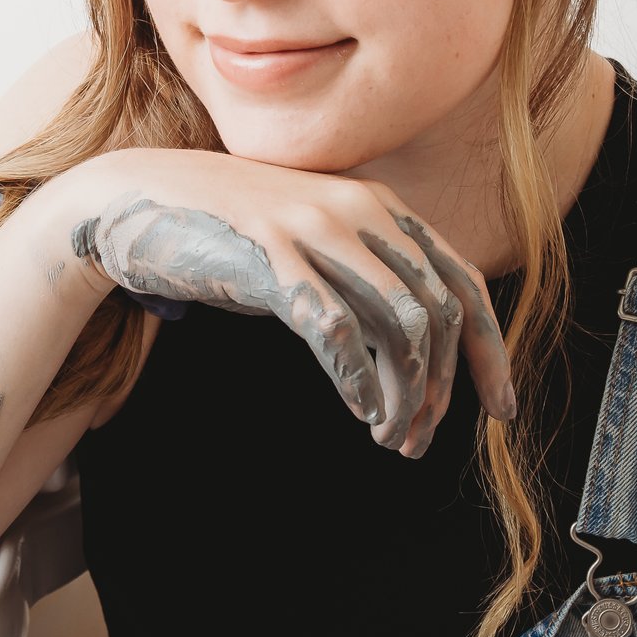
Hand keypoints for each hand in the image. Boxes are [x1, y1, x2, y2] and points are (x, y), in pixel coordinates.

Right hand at [60, 149, 518, 458]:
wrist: (137, 196)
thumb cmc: (226, 230)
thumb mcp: (311, 240)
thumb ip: (363, 272)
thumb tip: (414, 345)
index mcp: (380, 206)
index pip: (462, 282)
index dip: (489, 353)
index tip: (500, 410)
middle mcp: (359, 210)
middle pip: (437, 312)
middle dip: (439, 389)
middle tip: (416, 440)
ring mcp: (315, 230)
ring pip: (398, 324)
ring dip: (402, 393)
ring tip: (387, 436)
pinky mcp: (272, 258)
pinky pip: (335, 328)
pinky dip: (356, 378)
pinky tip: (357, 409)